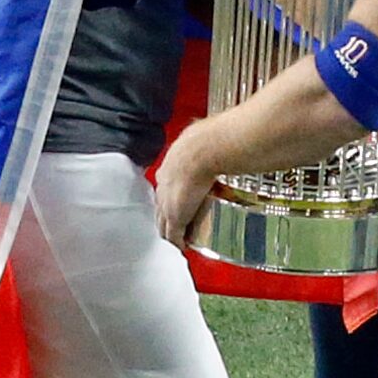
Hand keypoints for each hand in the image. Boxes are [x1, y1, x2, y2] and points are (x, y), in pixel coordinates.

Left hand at [154, 123, 216, 249]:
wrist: (204, 150)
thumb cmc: (205, 141)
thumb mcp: (199, 140)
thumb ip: (204, 140)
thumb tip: (217, 131)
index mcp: (167, 168)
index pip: (164, 188)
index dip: (169, 198)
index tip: (176, 202)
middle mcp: (163, 187)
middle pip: (159, 208)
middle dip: (165, 217)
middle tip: (176, 225)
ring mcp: (167, 203)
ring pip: (163, 224)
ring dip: (170, 232)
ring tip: (179, 239)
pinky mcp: (175, 217)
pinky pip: (173, 236)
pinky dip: (177, 243)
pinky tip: (182, 246)